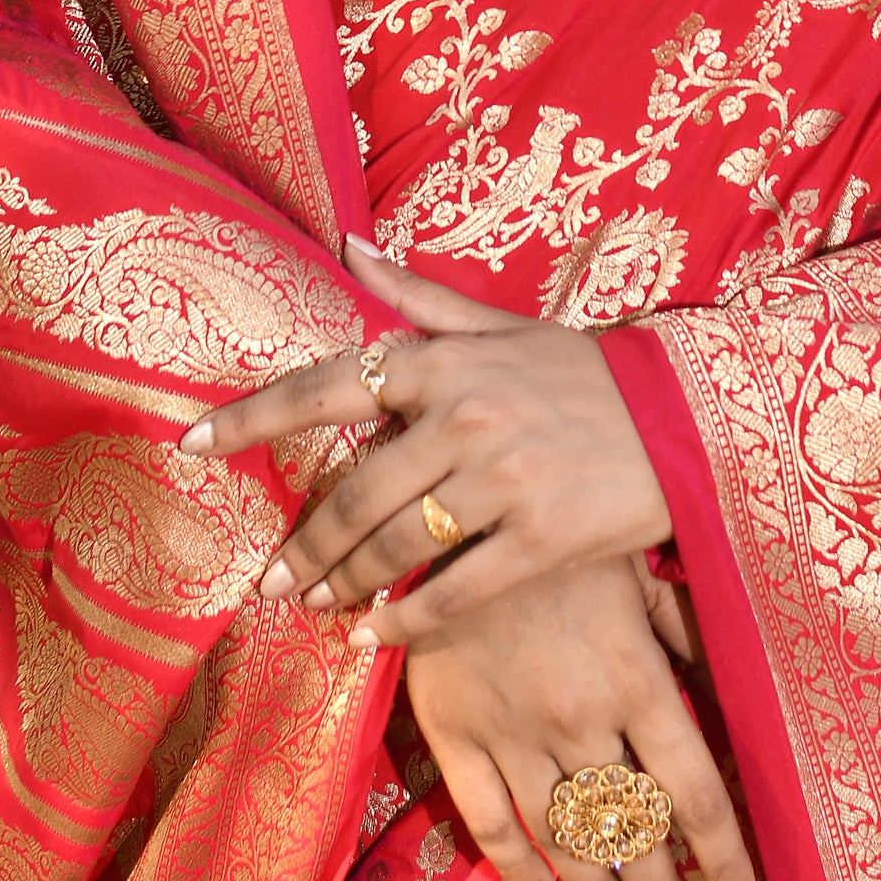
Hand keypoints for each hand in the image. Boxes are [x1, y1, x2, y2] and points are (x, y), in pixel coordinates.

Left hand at [181, 235, 671, 649]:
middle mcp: (465, 416)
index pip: (324, 387)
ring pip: (395, 545)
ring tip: (313, 605)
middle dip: (303, 542)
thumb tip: (348, 245)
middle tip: (271, 577)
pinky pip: (455, 590)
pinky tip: (378, 635)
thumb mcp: (504, 325)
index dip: (250, 418)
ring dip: (343, 582)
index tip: (188, 443)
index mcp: (444, 360)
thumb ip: (419, 296)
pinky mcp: (544, 537)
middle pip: (353, 493)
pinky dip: (408, 619)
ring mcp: (504, 479)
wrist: (692, 418)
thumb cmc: (589, 371)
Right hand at [400, 554, 755, 880]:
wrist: (458, 509)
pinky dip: (516, 866)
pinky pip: (489, 820)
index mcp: (636, 682)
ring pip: (565, 840)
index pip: (695, 797)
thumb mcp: (644, 578)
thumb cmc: (567, 540)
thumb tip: (746, 691)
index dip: (724, 860)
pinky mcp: (453, 732)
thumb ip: (691, 640)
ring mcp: (512, 732)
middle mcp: (580, 720)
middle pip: (633, 835)